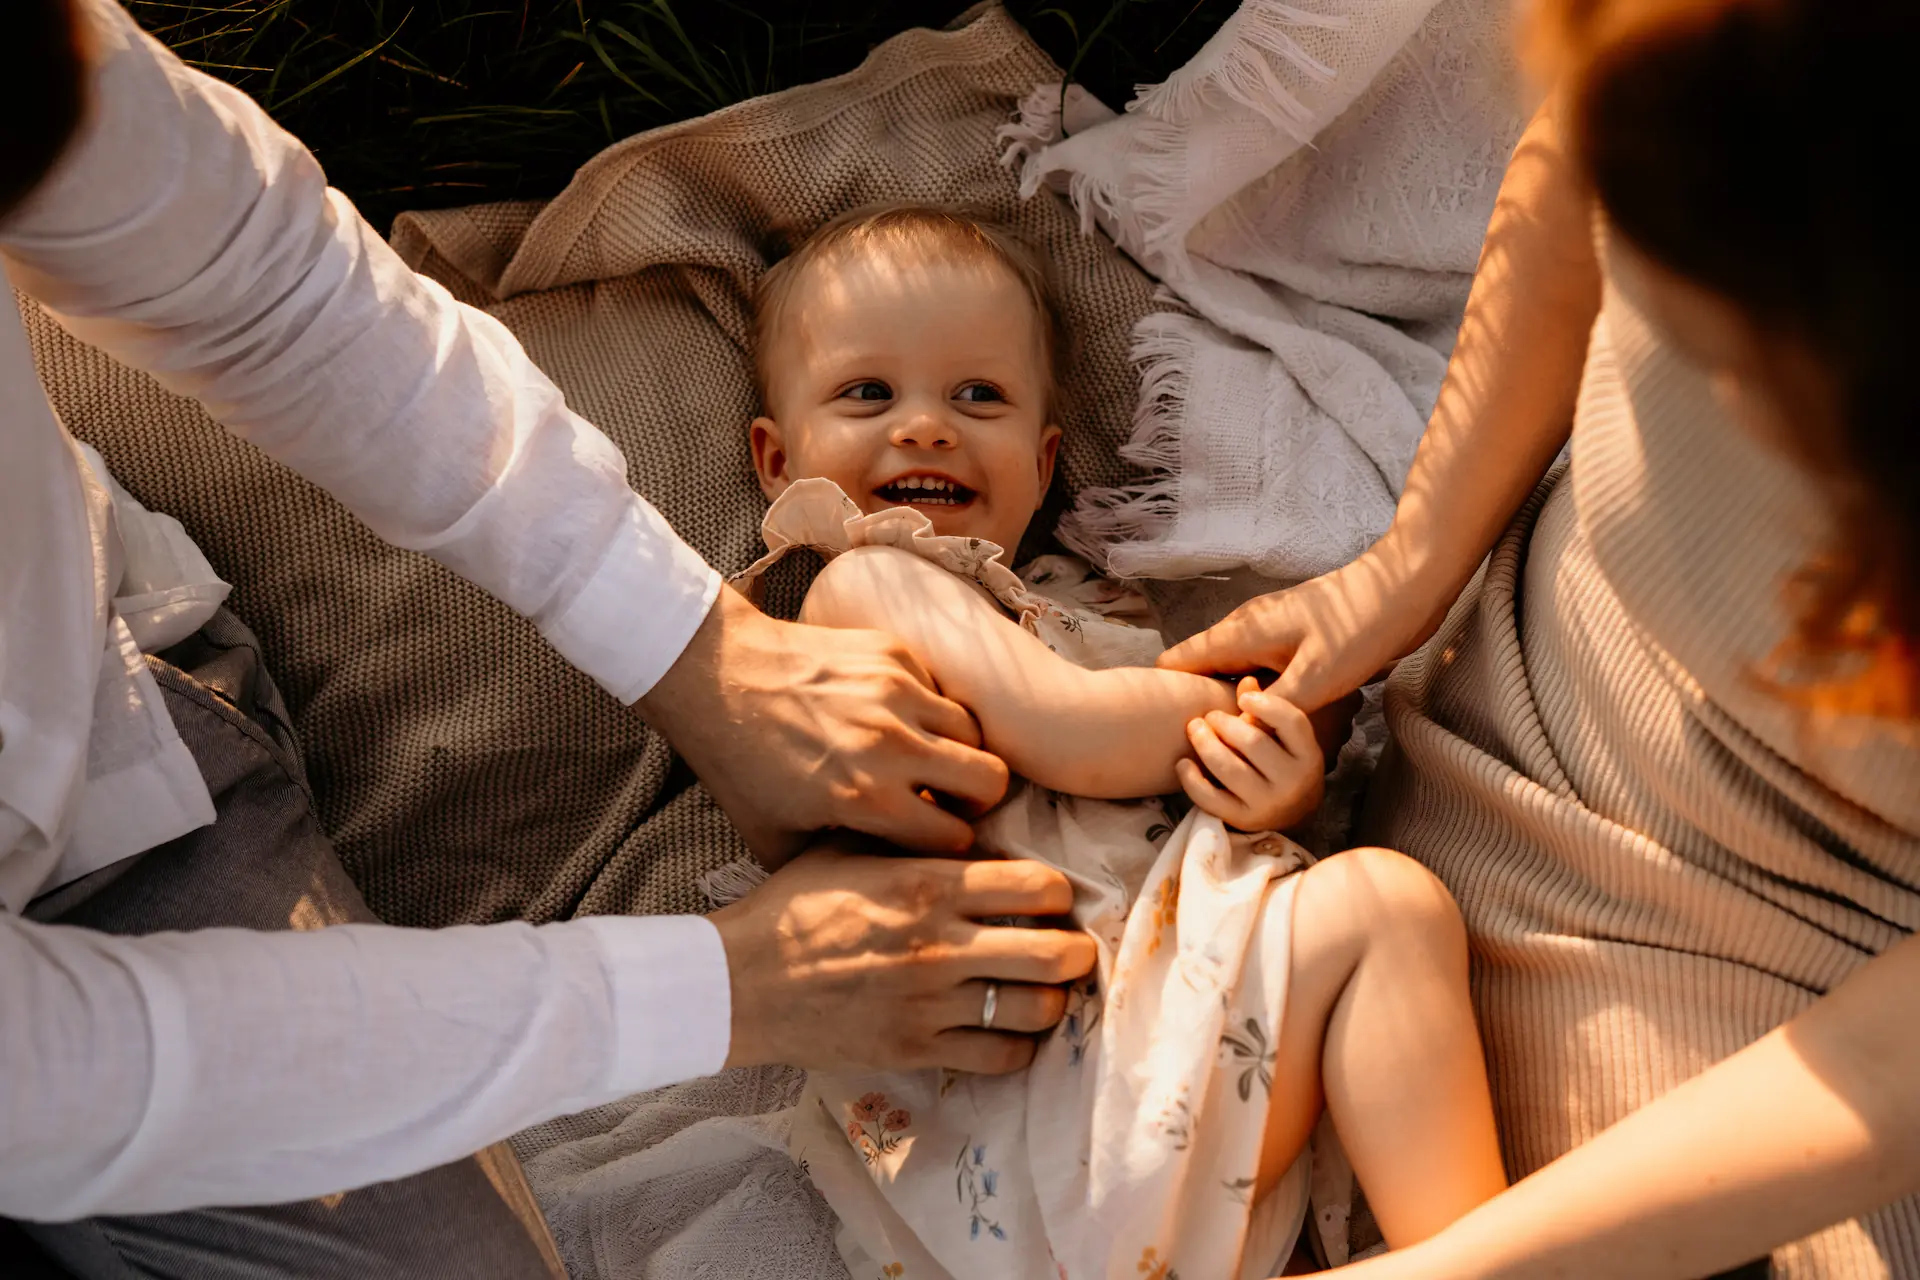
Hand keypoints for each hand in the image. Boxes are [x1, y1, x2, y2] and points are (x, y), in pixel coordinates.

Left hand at [639, 587, 1010, 862]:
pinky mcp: (893, 653)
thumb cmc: (739, 763)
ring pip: (975, 732)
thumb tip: (875, 887)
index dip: (947, 845)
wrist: (715, 675)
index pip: (955, 837)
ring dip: (959, 752)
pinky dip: (930, 710)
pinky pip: (941, 690)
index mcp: (863, 797)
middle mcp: (889, 744)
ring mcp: (895, 693)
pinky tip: (895, 720)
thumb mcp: (774, 837)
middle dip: (976, 799)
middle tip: (948, 800)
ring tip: (928, 760)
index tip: (932, 839)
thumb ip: (832, 867)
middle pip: (991, 781)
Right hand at [710, 837, 1097, 1074]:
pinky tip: (1008, 1029)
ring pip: (1036, 1010)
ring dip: (1052, 1000)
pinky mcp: (917, 1049)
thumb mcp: (853, 849)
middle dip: (1075, 950)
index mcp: (929, 886)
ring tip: (1043, 990)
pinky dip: (1017, 1046)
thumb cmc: (796, 908)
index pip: (1039, 887)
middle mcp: (940, 945)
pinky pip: (999, 1057)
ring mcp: (931, 1004)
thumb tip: (967, 820)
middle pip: (1057, 953)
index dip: (1058, 893)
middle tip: (1068, 947)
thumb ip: (914, 837)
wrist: (741, 981)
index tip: (1049, 899)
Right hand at [1157, 538, 1456, 712]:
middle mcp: (1245, 628)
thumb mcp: (1314, 680)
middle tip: (1212, 748)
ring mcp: (1268, 632)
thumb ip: (1271, 713)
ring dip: (1234, 703)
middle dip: (1201, 707)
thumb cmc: (1359, 628)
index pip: (1175, 663)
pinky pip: (1259, 670)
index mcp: (1239, 633)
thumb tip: (1237, 739)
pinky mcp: (1291, 639)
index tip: (1178, 735)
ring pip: (1232, 672)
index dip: (1169, 700)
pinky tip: (1276, 716)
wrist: (1404, 589)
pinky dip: (1259, 693)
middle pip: (1200, 671)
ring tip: (1243, 739)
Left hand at [1178, 677, 1324, 831]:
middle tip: (1210, 716)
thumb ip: (1267, 709)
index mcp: (1308, 755)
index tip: (1243, 698)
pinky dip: (1191, 779)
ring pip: (1229, 768)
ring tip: (1195, 729)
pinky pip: (1210, 798)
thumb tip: (1245, 681)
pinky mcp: (1242, 821)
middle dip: (1224, 723)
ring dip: (1205, 743)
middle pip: (1253, 741)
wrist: (1291, 816)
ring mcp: (1268, 804)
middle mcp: (1294, 782)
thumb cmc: (1282, 764)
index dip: (1265, 704)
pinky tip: (1182, 763)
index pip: (1291, 721)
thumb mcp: (1285, 739)